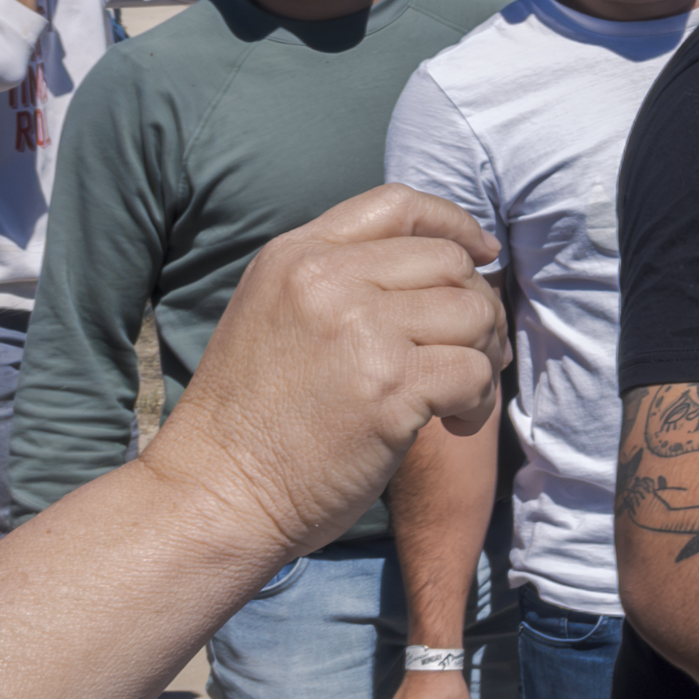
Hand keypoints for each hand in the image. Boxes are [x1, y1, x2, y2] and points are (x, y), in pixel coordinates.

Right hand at [143, 187, 505, 564]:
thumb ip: (338, 279)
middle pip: (449, 262)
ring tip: (459, 392)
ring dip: (483, 354)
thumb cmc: (251, 419)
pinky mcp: (389, 387)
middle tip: (474, 352)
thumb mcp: (274, 314)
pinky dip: (478, 401)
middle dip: (477, 305)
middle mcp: (326, 280)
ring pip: (473, 313)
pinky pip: (475, 372)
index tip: (482, 255)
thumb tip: (444, 265)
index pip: (398, 204)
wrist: (216, 493)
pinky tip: (452, 423)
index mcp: (295, 256)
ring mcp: (359, 331)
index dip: (454, 225)